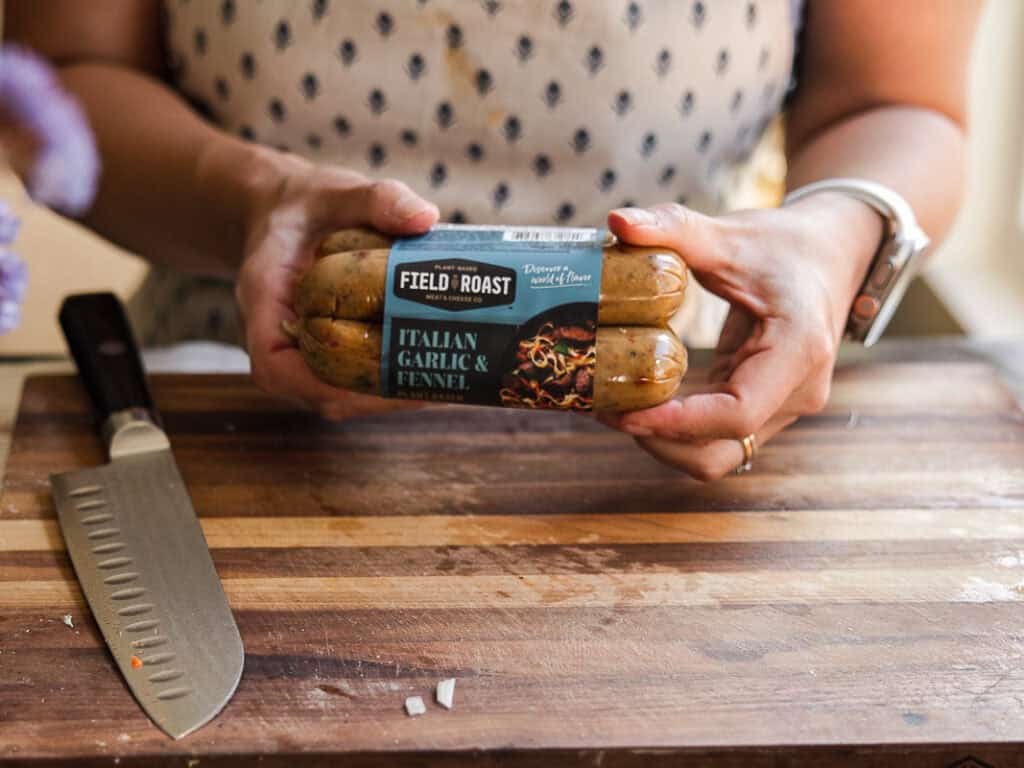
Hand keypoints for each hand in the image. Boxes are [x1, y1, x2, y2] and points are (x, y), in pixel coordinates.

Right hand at [236, 150, 438, 419]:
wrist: (290, 214)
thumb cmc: (306, 205)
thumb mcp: (335, 192)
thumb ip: (377, 199)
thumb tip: (425, 218)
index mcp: (264, 303)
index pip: (276, 368)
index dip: (323, 386)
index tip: (380, 381)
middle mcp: (282, 341)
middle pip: (323, 392)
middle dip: (382, 397)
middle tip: (444, 388)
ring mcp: (308, 354)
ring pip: (346, 394)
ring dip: (398, 395)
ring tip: (455, 385)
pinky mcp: (334, 355)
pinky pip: (361, 379)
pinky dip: (400, 379)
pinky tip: (447, 370)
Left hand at [599, 195, 881, 479]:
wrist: (828, 255)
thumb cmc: (782, 245)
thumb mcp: (730, 235)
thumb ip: (675, 227)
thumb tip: (618, 221)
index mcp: (798, 351)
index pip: (737, 413)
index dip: (677, 422)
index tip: (624, 412)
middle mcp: (797, 391)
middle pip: (722, 450)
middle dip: (659, 441)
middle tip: (605, 409)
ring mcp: (783, 407)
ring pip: (718, 454)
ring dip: (664, 442)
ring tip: (613, 408)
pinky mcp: (764, 408)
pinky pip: (717, 437)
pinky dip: (676, 429)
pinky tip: (638, 402)